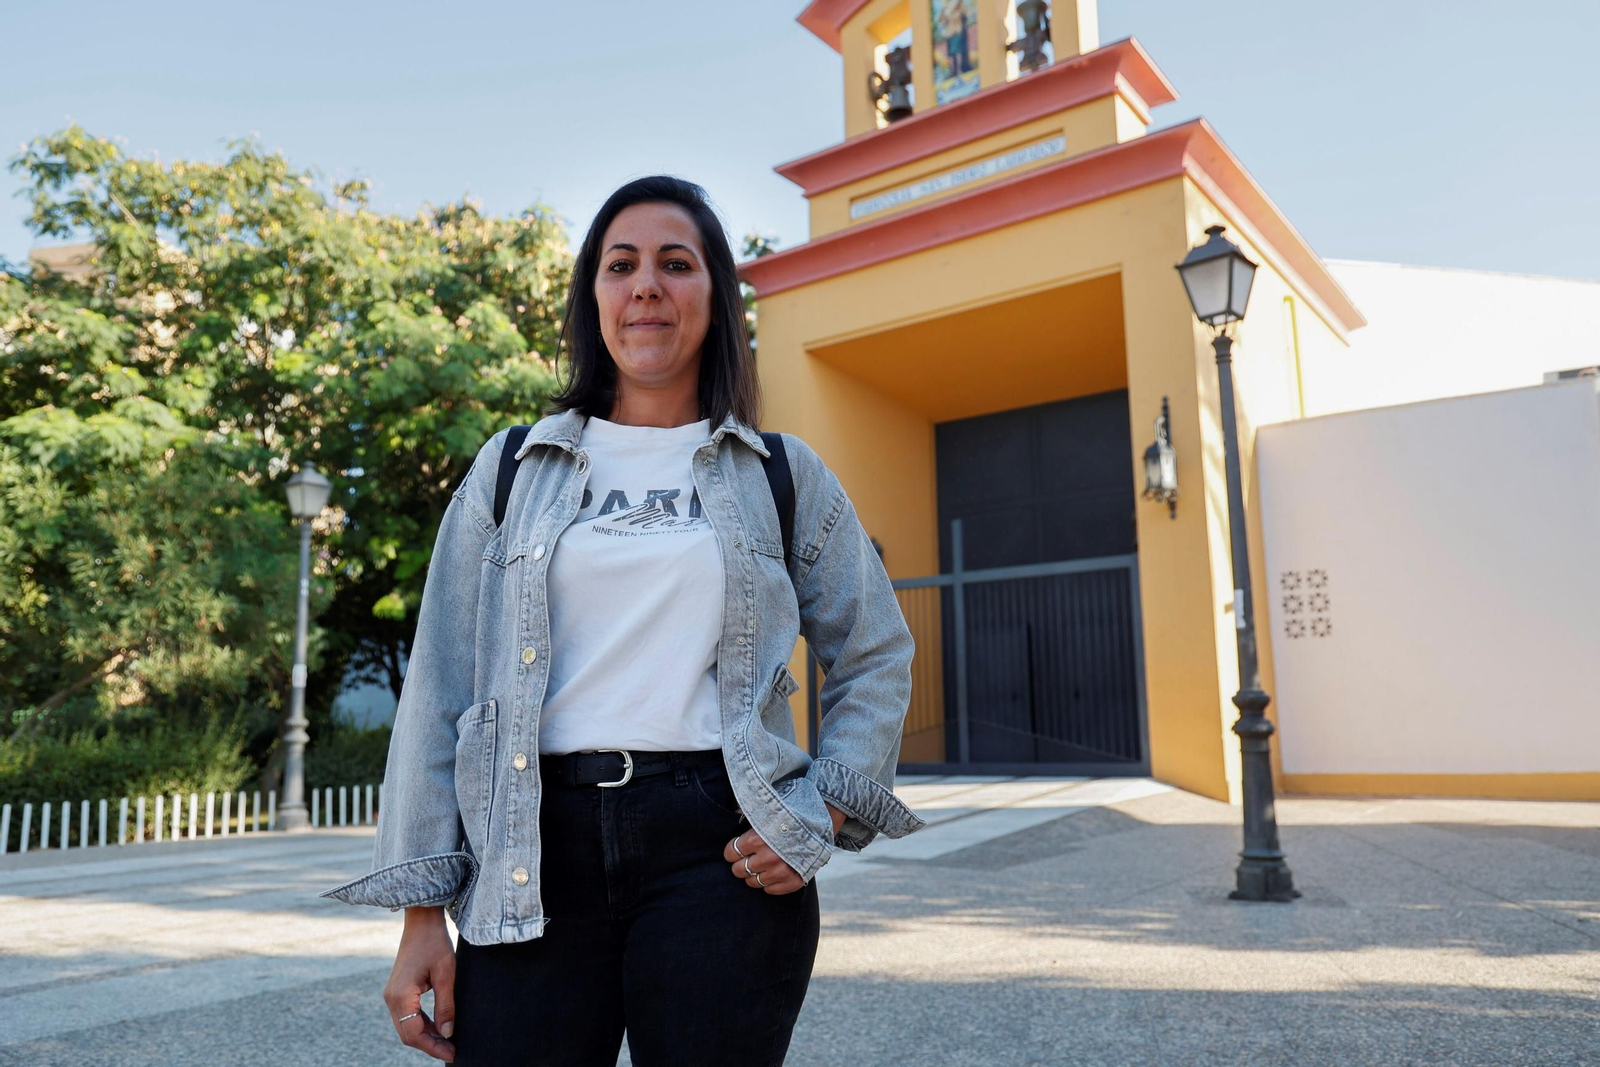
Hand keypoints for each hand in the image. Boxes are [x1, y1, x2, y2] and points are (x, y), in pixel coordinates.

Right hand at [384, 906, 456, 1061]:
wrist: (421, 921)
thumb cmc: (435, 943)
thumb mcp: (446, 974)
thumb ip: (446, 1005)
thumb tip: (447, 1033)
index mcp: (401, 996)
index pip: (413, 1033)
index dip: (432, 1047)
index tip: (451, 1054)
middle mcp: (391, 998)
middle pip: (407, 1034)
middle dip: (429, 1045)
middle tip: (451, 1052)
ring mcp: (392, 995)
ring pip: (406, 1026)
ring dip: (426, 1036)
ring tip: (447, 1043)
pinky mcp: (398, 991)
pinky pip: (407, 1015)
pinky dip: (422, 1024)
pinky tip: (438, 1028)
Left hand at [723, 803, 846, 894]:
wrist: (822, 821)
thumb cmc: (791, 812)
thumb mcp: (768, 809)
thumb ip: (749, 814)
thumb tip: (732, 814)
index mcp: (758, 838)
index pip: (732, 852)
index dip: (732, 850)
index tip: (736, 849)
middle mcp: (768, 857)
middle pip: (739, 870)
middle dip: (740, 863)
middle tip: (746, 858)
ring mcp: (781, 871)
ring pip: (753, 882)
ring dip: (753, 874)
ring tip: (760, 864)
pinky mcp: (793, 881)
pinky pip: (770, 890)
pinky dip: (768, 882)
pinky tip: (772, 871)